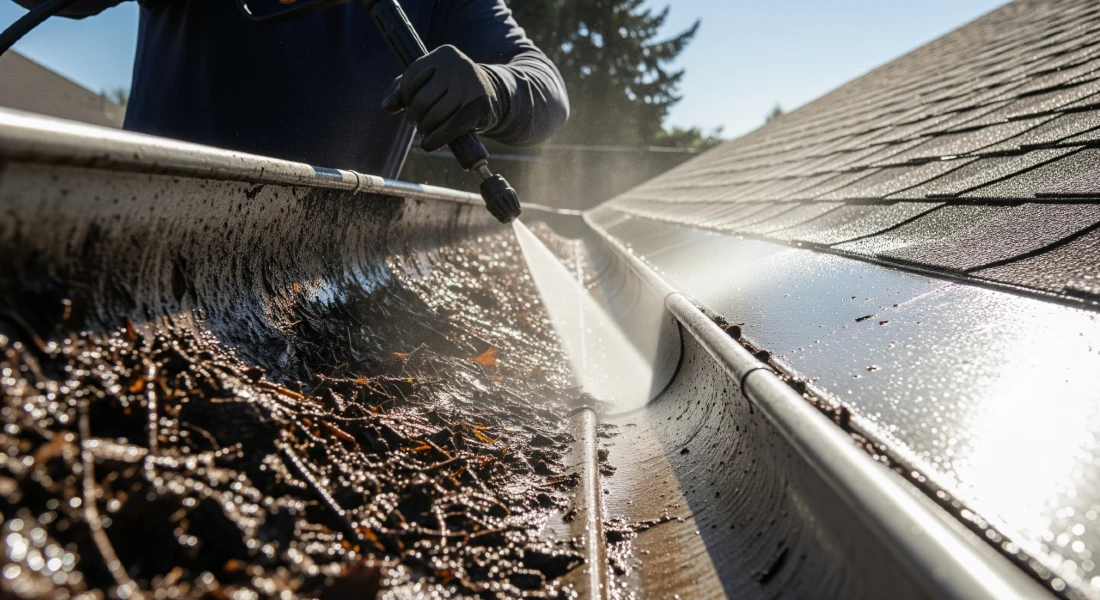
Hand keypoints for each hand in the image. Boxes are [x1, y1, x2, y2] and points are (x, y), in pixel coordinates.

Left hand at [382, 45, 501, 152]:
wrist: (493, 95)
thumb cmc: (453, 87)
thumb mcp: (429, 81)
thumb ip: (403, 90)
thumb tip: (386, 107)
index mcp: (444, 54)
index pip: (411, 77)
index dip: (405, 97)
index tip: (410, 105)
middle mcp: (459, 66)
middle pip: (422, 99)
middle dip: (414, 117)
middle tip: (418, 123)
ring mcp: (471, 86)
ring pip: (435, 115)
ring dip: (425, 129)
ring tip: (426, 131)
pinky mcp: (480, 107)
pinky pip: (451, 128)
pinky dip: (436, 140)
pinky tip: (428, 145)